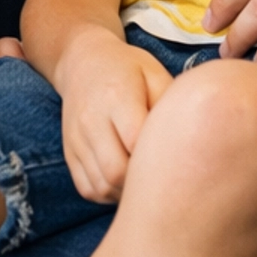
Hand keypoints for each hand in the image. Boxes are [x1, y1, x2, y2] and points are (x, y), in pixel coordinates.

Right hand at [56, 28, 172, 202]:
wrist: (84, 62)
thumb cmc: (128, 68)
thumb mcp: (154, 73)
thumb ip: (170, 104)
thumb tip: (187, 140)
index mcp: (117, 97)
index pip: (136, 141)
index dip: (158, 158)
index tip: (174, 158)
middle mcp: (91, 121)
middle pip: (115, 172)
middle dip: (142, 182)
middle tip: (162, 177)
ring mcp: (76, 140)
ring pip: (101, 186)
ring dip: (126, 193)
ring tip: (146, 182)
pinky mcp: (70, 154)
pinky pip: (88, 189)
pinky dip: (109, 194)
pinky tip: (126, 183)